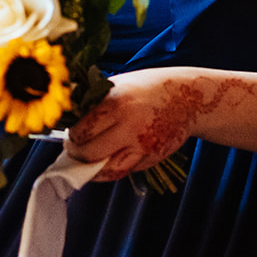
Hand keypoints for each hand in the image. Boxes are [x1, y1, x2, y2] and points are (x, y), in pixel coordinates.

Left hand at [67, 69, 192, 181]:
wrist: (189, 97)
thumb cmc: (149, 87)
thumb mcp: (120, 85)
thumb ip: (96, 101)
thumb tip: (68, 117)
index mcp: (116, 102)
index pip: (81, 130)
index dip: (72, 136)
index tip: (70, 135)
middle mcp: (129, 125)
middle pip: (89, 152)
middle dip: (77, 154)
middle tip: (75, 149)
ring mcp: (142, 144)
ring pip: (105, 169)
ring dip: (91, 167)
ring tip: (88, 159)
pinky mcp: (152, 158)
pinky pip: (123, 171)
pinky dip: (111, 169)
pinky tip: (107, 160)